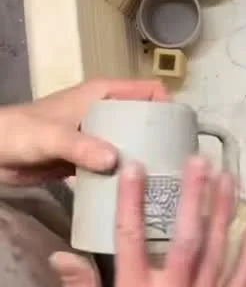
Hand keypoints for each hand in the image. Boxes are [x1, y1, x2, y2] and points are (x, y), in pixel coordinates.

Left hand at [0, 78, 167, 185]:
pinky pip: (113, 166)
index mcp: (103, 94)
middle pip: (145, 121)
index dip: (170, 107)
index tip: (184, 133)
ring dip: (145, 161)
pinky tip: (137, 195)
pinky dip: (124, 176)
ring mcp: (95, 137)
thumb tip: (115, 161)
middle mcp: (105, 113)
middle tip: (180, 166)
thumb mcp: (52, 136)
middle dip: (162, 139)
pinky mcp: (85, 160)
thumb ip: (81, 146)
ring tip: (166, 183)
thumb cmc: (21, 132)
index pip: (148, 91)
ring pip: (130, 145)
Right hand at [51, 158, 245, 286]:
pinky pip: (240, 283)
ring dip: (223, 213)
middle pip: (186, 238)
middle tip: (198, 161)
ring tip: (227, 178)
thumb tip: (62, 254)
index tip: (136, 167)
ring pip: (218, 253)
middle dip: (193, 196)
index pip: (131, 239)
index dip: (133, 200)